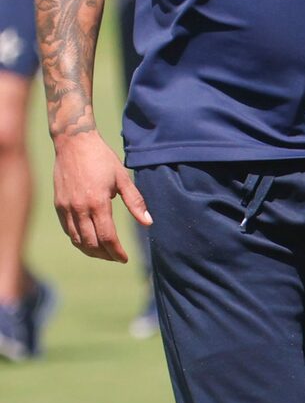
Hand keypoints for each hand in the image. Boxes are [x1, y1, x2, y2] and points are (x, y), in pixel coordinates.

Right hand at [52, 129, 149, 262]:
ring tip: (104, 253)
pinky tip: (88, 241)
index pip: (107, 237)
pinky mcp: (58, 205)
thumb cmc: (102, 159)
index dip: (117, 251)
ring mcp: (66, 207)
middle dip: (105, 255)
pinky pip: (67, 229)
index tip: (125, 258)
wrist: (74, 143)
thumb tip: (148, 222)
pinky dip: (77, 240)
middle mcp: (79, 208)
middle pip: (91, 243)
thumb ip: (136, 202)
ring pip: (76, 239)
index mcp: (98, 203)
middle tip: (115, 258)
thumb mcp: (123, 178)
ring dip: (90, 250)